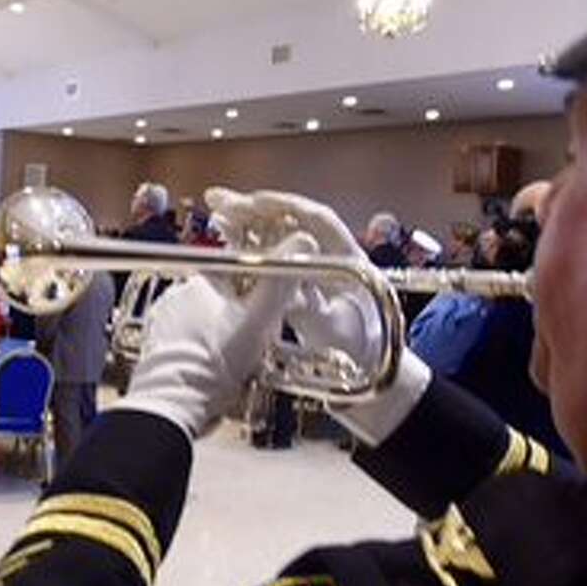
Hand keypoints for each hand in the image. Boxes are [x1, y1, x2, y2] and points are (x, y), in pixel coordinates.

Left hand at [109, 232, 312, 439]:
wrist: (175, 402)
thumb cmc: (215, 362)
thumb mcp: (259, 321)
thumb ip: (280, 283)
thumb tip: (300, 241)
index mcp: (203, 282)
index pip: (239, 276)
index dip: (259, 299)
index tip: (266, 321)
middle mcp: (178, 295)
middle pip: (223, 301)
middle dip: (241, 322)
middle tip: (252, 350)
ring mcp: (162, 321)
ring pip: (205, 324)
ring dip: (222, 340)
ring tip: (233, 367)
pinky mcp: (156, 348)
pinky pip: (188, 345)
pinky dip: (202, 356)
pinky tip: (212, 374)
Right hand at [208, 187, 431, 445]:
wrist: (370, 385)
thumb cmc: (361, 358)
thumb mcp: (332, 332)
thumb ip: (308, 306)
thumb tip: (282, 283)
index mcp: (352, 262)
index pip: (318, 221)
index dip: (285, 206)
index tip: (252, 200)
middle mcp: (333, 261)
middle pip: (292, 225)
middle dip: (255, 211)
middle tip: (219, 200)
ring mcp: (316, 275)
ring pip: (280, 241)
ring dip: (248, 227)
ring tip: (216, 215)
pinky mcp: (301, 289)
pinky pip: (274, 262)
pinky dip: (249, 251)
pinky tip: (226, 243)